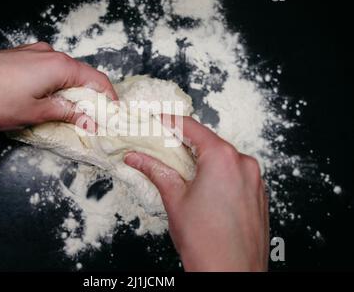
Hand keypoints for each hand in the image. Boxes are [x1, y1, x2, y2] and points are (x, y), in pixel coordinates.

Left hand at [0, 42, 116, 136]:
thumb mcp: (36, 113)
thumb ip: (67, 114)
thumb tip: (88, 119)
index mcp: (59, 66)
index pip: (96, 79)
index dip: (108, 98)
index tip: (112, 113)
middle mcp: (48, 54)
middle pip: (80, 75)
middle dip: (89, 97)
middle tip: (91, 119)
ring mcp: (32, 53)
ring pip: (62, 73)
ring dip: (70, 92)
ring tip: (68, 114)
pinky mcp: (19, 57)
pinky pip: (46, 70)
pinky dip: (53, 85)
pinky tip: (47, 101)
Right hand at [124, 116, 268, 270]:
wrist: (231, 274)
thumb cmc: (206, 243)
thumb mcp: (174, 199)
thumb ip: (155, 170)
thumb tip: (136, 158)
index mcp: (222, 158)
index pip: (191, 128)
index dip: (171, 121)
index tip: (158, 119)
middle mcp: (244, 164)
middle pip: (209, 142)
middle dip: (185, 144)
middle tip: (164, 147)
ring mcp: (255, 180)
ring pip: (223, 158)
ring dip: (202, 160)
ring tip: (181, 171)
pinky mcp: (259, 194)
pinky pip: (236, 174)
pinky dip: (218, 174)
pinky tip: (203, 188)